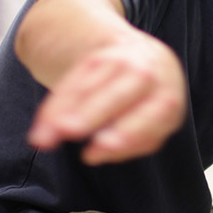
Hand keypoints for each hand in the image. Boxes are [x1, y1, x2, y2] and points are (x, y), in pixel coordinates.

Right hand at [27, 33, 186, 164]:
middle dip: (92, 113)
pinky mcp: (98, 57)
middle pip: (119, 93)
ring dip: (63, 110)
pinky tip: (44, 124)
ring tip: (45, 136)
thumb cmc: (150, 105)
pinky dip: (56, 104)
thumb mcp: (154, 125)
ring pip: (90, 85)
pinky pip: (74, 80)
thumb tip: (94, 156)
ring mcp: (121, 61)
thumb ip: (131, 142)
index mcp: (168, 96)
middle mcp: (148, 73)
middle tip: (68, 132)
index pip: (152, 114)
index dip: (127, 132)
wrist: (147, 57)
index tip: (100, 148)